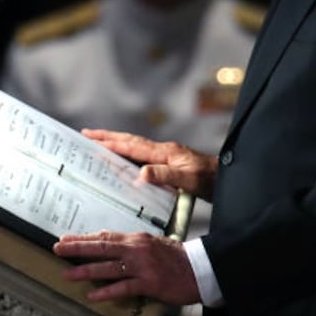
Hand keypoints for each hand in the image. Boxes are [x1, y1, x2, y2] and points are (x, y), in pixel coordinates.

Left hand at [54, 230, 200, 305]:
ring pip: (108, 267)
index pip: (105, 236)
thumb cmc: (177, 258)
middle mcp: (136, 249)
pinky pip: (123, 287)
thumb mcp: (153, 245)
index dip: (83, 238)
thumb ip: (132, 246)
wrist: (201, 268)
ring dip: (86, 270)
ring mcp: (142, 266)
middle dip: (77, 248)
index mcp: (137, 239)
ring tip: (67, 273)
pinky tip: (92, 296)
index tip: (65, 239)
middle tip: (57, 249)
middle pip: (101, 247)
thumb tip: (110, 246)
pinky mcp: (149, 283)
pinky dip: (107, 292)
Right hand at [82, 128, 216, 200]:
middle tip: (87, 134)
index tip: (90, 137)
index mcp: (165, 152)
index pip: (132, 145)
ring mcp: (167, 157)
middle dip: (108, 137)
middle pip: (130, 141)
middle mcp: (164, 151)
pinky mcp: (170, 165)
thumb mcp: (188, 180)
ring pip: (135, 148)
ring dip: (117, 146)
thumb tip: (140, 172)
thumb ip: (165, 175)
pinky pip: (143, 157)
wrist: (229, 180)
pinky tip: (125, 164)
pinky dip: (129, 157)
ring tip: (99, 145)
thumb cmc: (211, 181)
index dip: (110, 142)